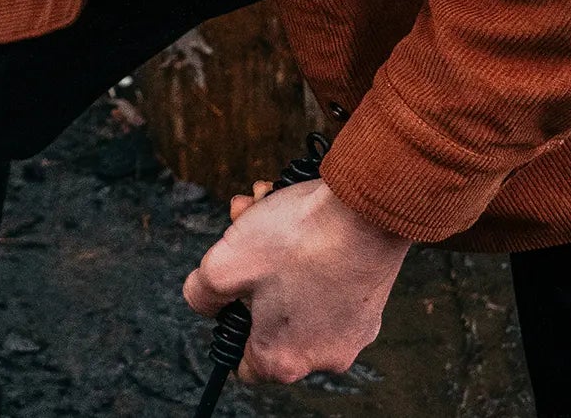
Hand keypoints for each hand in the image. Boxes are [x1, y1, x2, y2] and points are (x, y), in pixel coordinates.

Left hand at [182, 177, 411, 385]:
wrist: (365, 213)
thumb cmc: (298, 242)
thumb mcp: (224, 264)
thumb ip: (202, 292)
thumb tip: (202, 301)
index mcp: (283, 359)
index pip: (243, 363)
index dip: (226, 321)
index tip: (226, 289)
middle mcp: (322, 356)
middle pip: (266, 315)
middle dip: (248, 268)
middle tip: (241, 229)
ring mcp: (351, 331)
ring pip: (294, 291)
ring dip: (274, 250)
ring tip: (266, 207)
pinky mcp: (369, 303)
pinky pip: (326, 283)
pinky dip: (309, 251)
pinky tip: (298, 213)